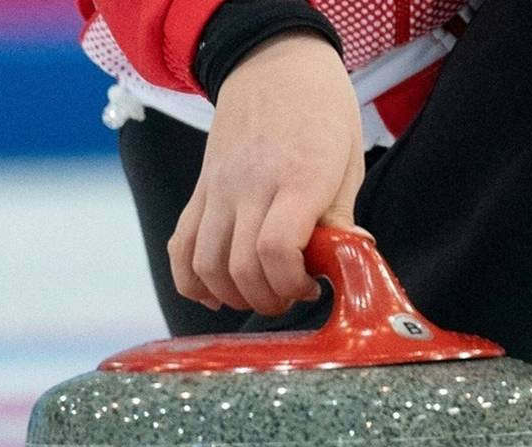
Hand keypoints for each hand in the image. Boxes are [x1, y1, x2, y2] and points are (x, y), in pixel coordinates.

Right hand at [168, 30, 370, 314]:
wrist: (274, 63)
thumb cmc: (323, 113)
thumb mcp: (348, 162)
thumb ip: (341, 217)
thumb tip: (351, 259)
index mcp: (298, 177)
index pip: (277, 248)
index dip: (291, 282)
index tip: (312, 286)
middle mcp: (251, 184)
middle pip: (241, 266)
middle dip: (268, 299)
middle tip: (292, 296)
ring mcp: (219, 188)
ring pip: (205, 263)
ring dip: (233, 294)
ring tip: (261, 293)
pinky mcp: (201, 190)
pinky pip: (180, 245)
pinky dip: (191, 280)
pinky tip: (217, 293)